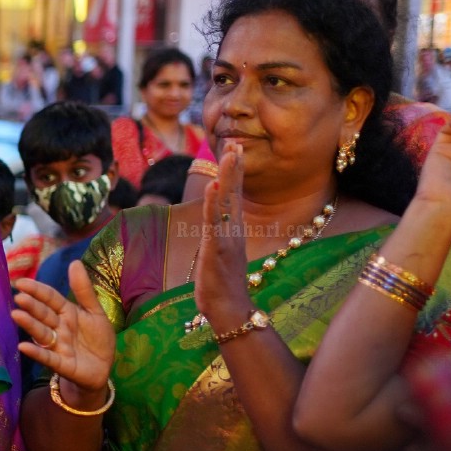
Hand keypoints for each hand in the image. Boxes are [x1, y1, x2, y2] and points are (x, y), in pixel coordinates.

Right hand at [12, 263, 114, 396]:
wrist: (103, 368)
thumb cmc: (97, 339)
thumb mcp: (95, 312)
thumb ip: (84, 290)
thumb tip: (74, 262)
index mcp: (67, 312)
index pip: (50, 299)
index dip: (38, 290)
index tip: (21, 282)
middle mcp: (58, 327)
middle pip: (44, 315)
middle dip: (32, 306)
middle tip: (18, 297)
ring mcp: (58, 346)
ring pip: (42, 333)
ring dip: (30, 325)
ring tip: (17, 315)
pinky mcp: (61, 364)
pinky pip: (47, 358)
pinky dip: (36, 352)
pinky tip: (23, 346)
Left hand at [192, 141, 253, 329]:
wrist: (228, 307)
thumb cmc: (221, 282)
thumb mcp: (218, 252)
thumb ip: (218, 235)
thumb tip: (215, 222)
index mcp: (232, 229)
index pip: (234, 195)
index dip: (234, 173)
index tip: (235, 149)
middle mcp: (233, 230)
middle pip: (234, 192)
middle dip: (234, 167)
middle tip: (236, 143)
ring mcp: (226, 238)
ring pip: (227, 202)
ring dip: (228, 177)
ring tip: (229, 155)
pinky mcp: (217, 249)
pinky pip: (215, 222)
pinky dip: (215, 204)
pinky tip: (215, 188)